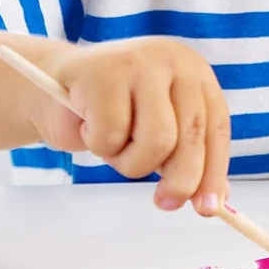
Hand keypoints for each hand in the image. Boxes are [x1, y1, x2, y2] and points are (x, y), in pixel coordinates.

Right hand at [29, 38, 229, 214]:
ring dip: (132, 162)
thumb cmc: (113, 113)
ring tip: (115, 147)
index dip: (214, 171)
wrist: (52, 88)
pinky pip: (112, 135)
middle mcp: (173, 62)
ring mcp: (139, 64)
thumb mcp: (159, 132)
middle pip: (191, 135)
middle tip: (166, 202)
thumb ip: (188, 158)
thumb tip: (212, 201)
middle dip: (181, 180)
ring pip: (158, 140)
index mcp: (195, 74)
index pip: (216, 128)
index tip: (208, 207)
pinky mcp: (102, 75)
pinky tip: (89, 126)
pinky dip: (99, 145)